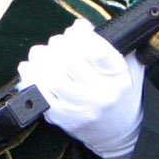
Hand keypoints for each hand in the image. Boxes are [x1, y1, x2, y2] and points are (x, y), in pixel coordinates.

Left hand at [17, 19, 146, 158]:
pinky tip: (29, 67)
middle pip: (70, 63)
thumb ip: (110, 45)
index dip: (80, 35)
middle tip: (56, 42)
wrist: (118, 132)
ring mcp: (80, 109)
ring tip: (39, 52)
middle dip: (58, 45)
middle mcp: (100, 95)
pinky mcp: (62, 118)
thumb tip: (79, 26)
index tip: (75, 30)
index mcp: (118, 78)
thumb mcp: (129, 68)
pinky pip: (41, 96)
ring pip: (53, 80)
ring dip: (40, 60)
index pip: (97, 52)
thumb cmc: (120, 93)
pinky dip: (30, 78)